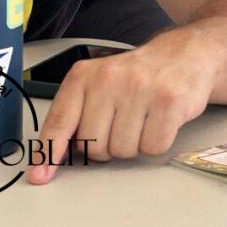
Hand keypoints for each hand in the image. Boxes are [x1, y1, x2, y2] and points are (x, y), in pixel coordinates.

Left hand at [26, 34, 213, 184]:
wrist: (187, 53)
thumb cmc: (140, 75)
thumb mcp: (99, 84)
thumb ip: (75, 116)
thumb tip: (52, 157)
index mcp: (85, 75)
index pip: (60, 121)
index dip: (49, 152)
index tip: (40, 174)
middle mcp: (110, 78)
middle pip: (93, 146)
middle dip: (107, 146)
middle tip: (122, 124)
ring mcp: (141, 89)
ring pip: (123, 150)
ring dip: (134, 144)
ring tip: (143, 118)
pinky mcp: (169, 101)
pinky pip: (153, 147)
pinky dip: (157, 142)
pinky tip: (160, 120)